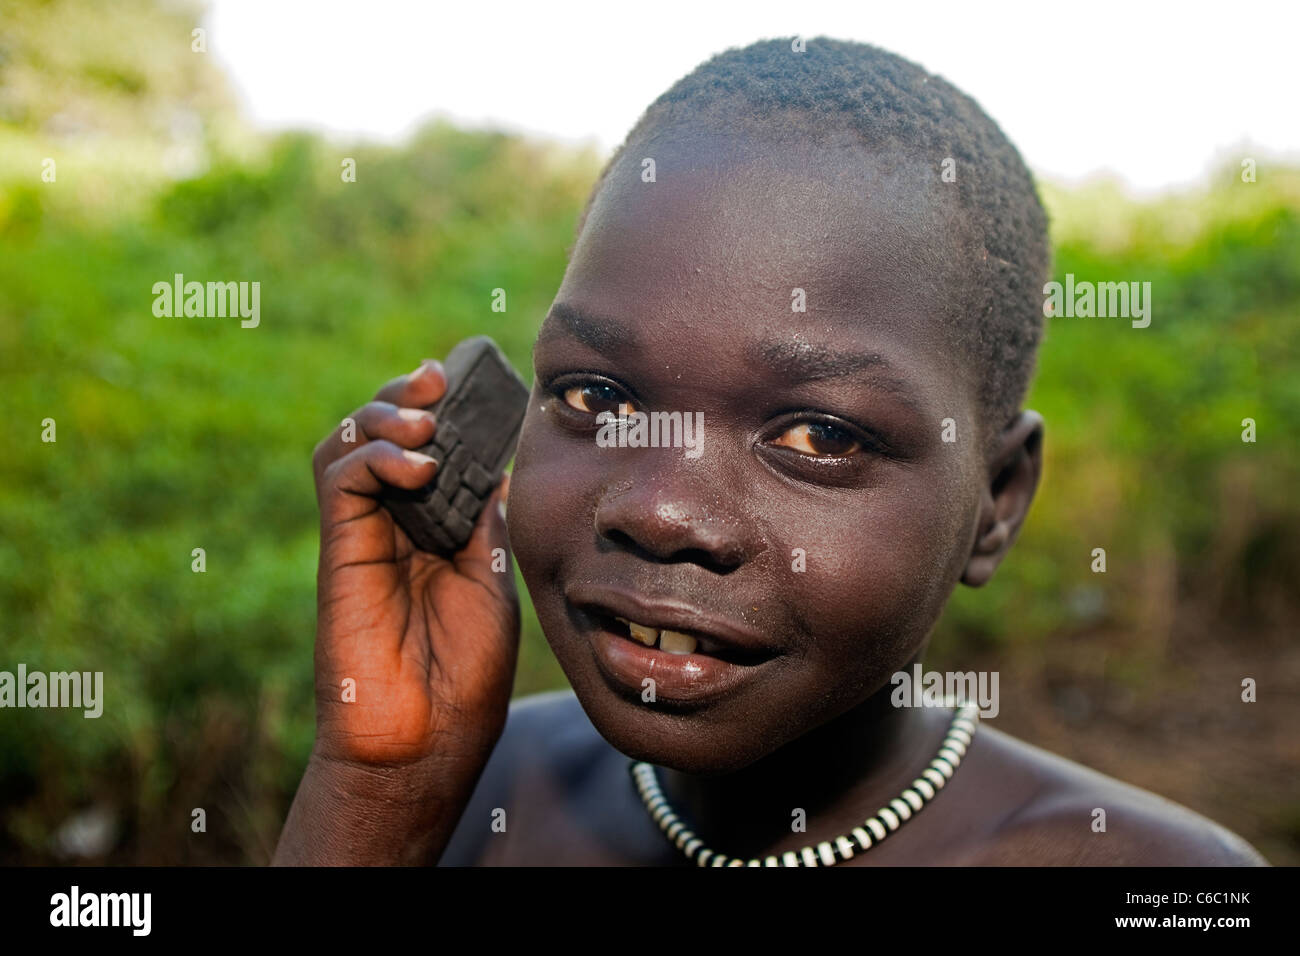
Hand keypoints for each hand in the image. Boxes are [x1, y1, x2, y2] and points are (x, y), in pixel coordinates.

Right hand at [309, 359, 519, 769]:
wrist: (429, 739)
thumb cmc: (465, 670)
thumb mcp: (491, 579)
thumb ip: (484, 521)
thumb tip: (497, 466)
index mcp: (432, 529)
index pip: (426, 448)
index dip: (441, 410)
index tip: (470, 380)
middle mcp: (393, 525)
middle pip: (381, 435)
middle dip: (406, 396)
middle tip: (437, 381)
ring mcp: (363, 536)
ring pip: (348, 445)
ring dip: (383, 415)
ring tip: (424, 422)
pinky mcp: (340, 552)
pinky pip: (340, 480)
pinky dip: (374, 457)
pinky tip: (419, 466)